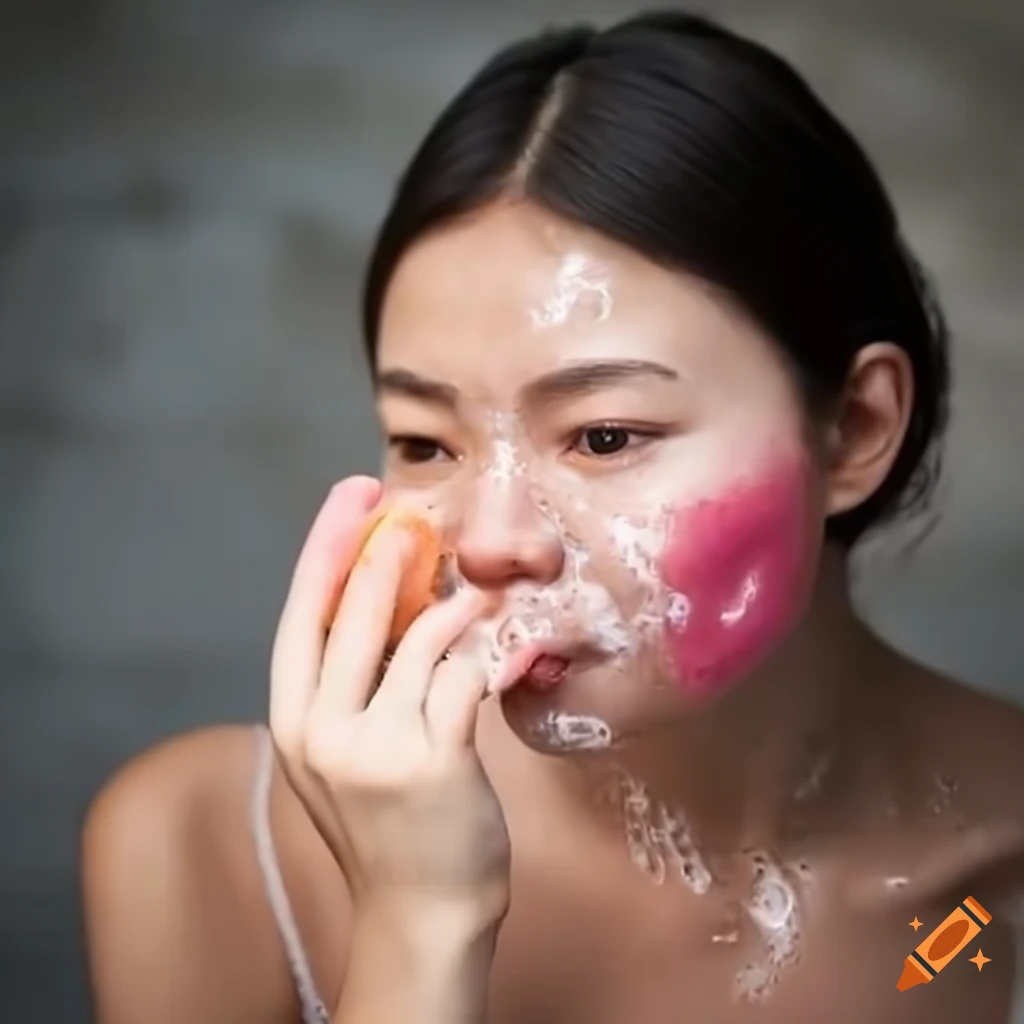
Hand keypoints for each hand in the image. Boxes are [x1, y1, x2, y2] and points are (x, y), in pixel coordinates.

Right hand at [269, 477, 510, 927]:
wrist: (419, 909)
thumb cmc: (384, 823)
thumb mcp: (343, 754)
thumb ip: (351, 686)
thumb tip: (389, 598)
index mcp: (295, 724)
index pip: (300, 618)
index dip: (324, 551)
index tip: (348, 499)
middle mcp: (324, 732)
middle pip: (352, 617)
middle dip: (383, 556)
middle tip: (409, 518)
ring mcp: (378, 748)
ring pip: (418, 642)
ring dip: (451, 609)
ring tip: (472, 597)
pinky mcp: (434, 760)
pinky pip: (462, 678)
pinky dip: (480, 656)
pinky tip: (493, 649)